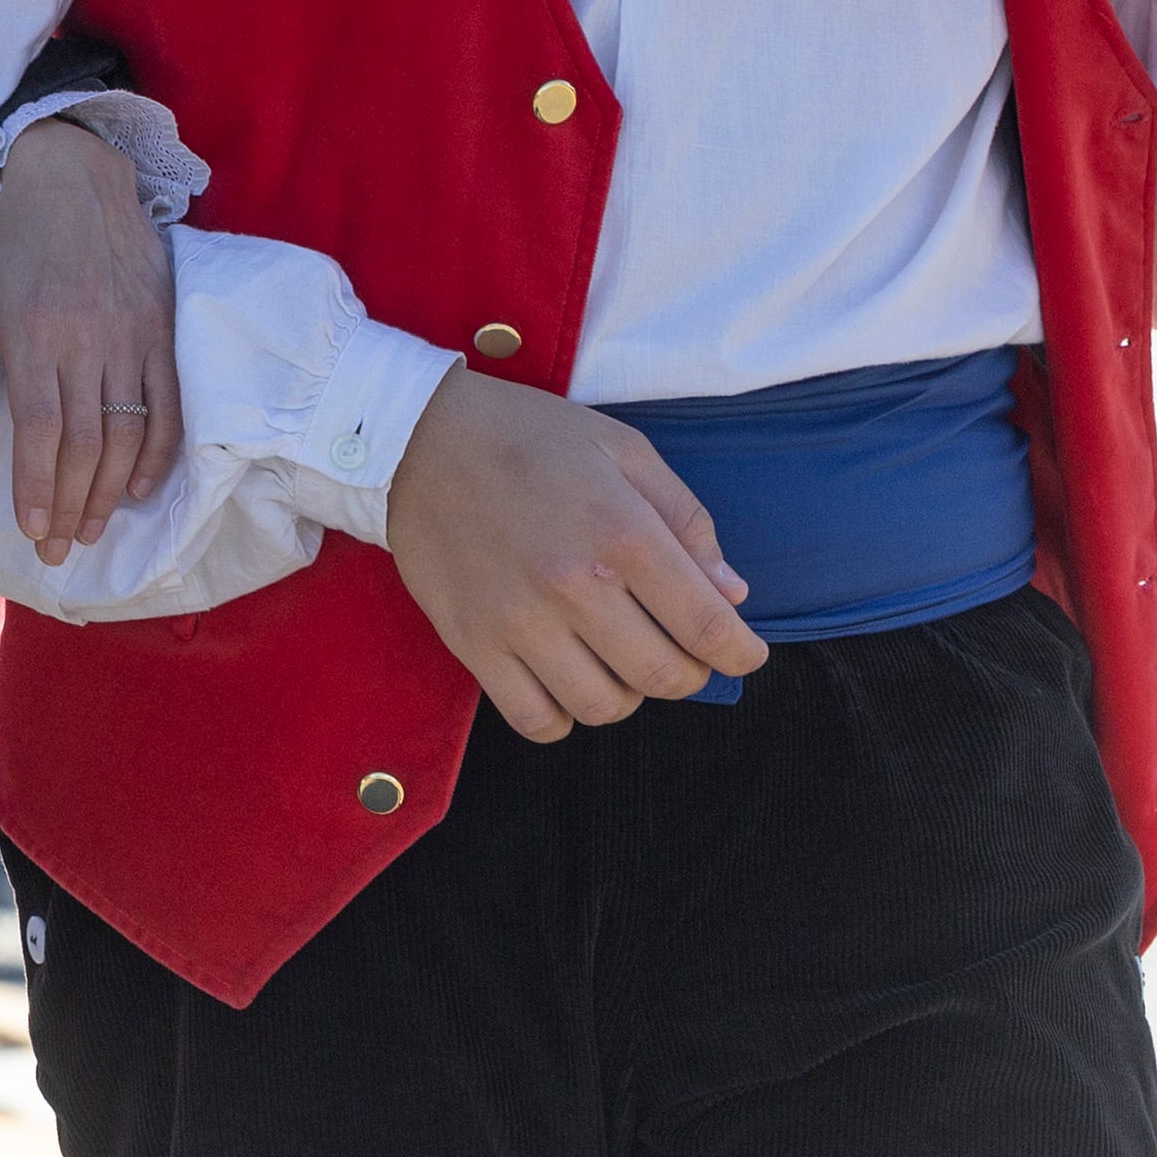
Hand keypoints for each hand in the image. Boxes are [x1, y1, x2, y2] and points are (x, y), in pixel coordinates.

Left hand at [0, 115, 184, 562]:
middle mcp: (87, 342)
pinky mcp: (162, 331)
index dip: (38, 487)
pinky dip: (159, 453)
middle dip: (71, 506)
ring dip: (111, 491)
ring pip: (127, 433)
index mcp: (35, 335)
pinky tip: (142, 488)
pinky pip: (169, 405)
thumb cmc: (16, 241)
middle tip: (61, 550)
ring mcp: (132, 338)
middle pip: (84, 444)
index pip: (41, 430)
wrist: (77, 177)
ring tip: (93, 529)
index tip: (32, 531)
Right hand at [382, 371, 763, 741]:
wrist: (413, 437)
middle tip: (677, 647)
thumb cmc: (527, 437)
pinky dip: (563, 714)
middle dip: (690, 672)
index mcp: (623, 533)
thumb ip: (687, 520)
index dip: (742, 654)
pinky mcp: (472, 643)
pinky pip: (535, 719)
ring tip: (616, 657)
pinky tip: (564, 677)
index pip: (710, 629)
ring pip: (604, 707)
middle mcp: (575, 586)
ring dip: (627, 692)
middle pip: (665, 678)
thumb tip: (732, 594)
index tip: (743, 652)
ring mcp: (519, 621)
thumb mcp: (623, 450)